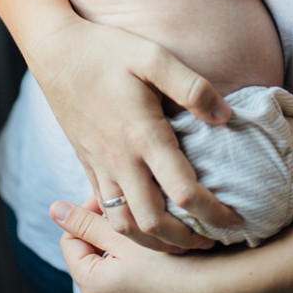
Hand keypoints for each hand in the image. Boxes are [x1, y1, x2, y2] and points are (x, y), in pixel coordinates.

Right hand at [36, 19, 240, 251]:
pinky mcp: (86, 162)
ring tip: (183, 240)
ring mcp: (100, 164)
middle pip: (155, 224)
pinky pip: (107, 209)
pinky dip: (129, 227)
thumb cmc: (106, 50)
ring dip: (156, 242)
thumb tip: (226, 117)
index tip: (236, 221)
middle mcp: (120, 159)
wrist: (55, 51)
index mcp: (143, 135)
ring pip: (126, 225)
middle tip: (214, 239)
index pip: (184, 193)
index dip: (215, 214)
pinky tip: (146, 220)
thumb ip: (192, 87)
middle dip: (187, 241)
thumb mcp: (153, 56)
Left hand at [51, 198, 231, 292]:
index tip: (112, 200)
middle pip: (91, 252)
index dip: (88, 214)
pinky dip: (137, 259)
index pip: (71, 240)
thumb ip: (86, 220)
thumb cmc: (169, 261)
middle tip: (129, 208)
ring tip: (145, 223)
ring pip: (111, 263)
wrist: (217, 289)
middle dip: (106, 227)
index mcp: (91, 287)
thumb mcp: (123, 233)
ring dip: (123, 241)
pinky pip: (130, 277)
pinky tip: (157, 244)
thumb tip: (53, 209)